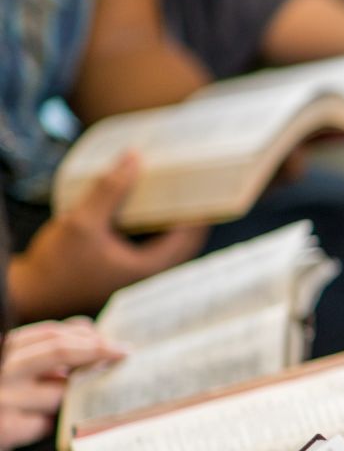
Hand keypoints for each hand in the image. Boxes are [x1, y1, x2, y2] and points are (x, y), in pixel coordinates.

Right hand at [0, 320, 124, 450]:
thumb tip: (87, 328)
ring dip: (75, 396)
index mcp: (5, 350)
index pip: (50, 334)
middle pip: (58, 351)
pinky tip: (44, 425)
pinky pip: (48, 424)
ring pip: (60, 392)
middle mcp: (2, 369)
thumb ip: (47, 347)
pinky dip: (53, 424)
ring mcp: (3, 398)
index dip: (87, 336)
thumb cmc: (4, 397)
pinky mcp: (6, 428)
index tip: (116, 344)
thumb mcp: (18, 366)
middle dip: (96, 351)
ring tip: (79, 400)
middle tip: (123, 354)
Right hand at [12, 154, 206, 319]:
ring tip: (173, 189)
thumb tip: (134, 158)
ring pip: (166, 242)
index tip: (207, 185)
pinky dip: (152, 225)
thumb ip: (110, 191)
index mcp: (150, 268)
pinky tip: (143, 205)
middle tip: (194, 183)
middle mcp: (148, 274)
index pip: (191, 236)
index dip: (201, 209)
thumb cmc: (55, 265)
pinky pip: (148, 244)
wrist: (29, 292)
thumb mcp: (82, 222)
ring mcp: (136, 273)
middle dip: (189, 211)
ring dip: (170, 218)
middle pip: (183, 239)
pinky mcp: (122, 269)